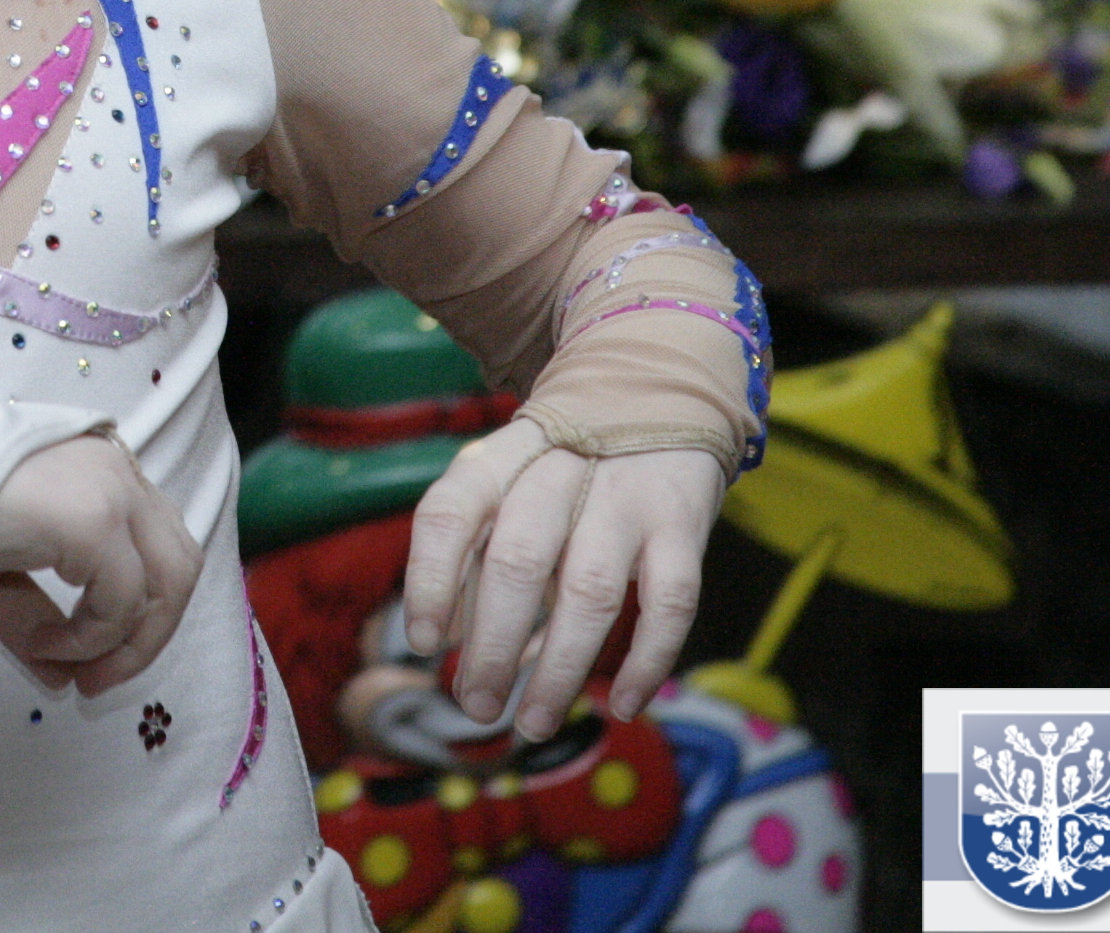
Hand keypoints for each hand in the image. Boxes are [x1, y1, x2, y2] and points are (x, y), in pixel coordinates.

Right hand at [0, 432, 202, 696]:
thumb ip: (37, 620)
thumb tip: (63, 679)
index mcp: (101, 470)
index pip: (158, 545)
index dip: (140, 611)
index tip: (93, 661)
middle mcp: (118, 470)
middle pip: (179, 567)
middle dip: (149, 636)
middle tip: (97, 680)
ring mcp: (113, 492)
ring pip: (168, 586)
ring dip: (128, 645)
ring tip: (78, 671)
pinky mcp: (96, 522)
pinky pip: (122, 603)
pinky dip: (92, 640)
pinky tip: (46, 644)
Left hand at [401, 419, 719, 736]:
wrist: (661, 385)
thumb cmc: (566, 460)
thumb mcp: (512, 483)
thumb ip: (478, 553)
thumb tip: (447, 641)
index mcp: (504, 454)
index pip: (452, 510)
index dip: (432, 579)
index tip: (425, 644)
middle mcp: (562, 468)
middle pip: (518, 560)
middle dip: (493, 645)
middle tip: (475, 705)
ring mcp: (628, 493)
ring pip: (588, 591)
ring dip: (559, 669)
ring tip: (533, 723)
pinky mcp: (684, 521)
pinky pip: (670, 602)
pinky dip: (646, 661)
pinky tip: (624, 704)